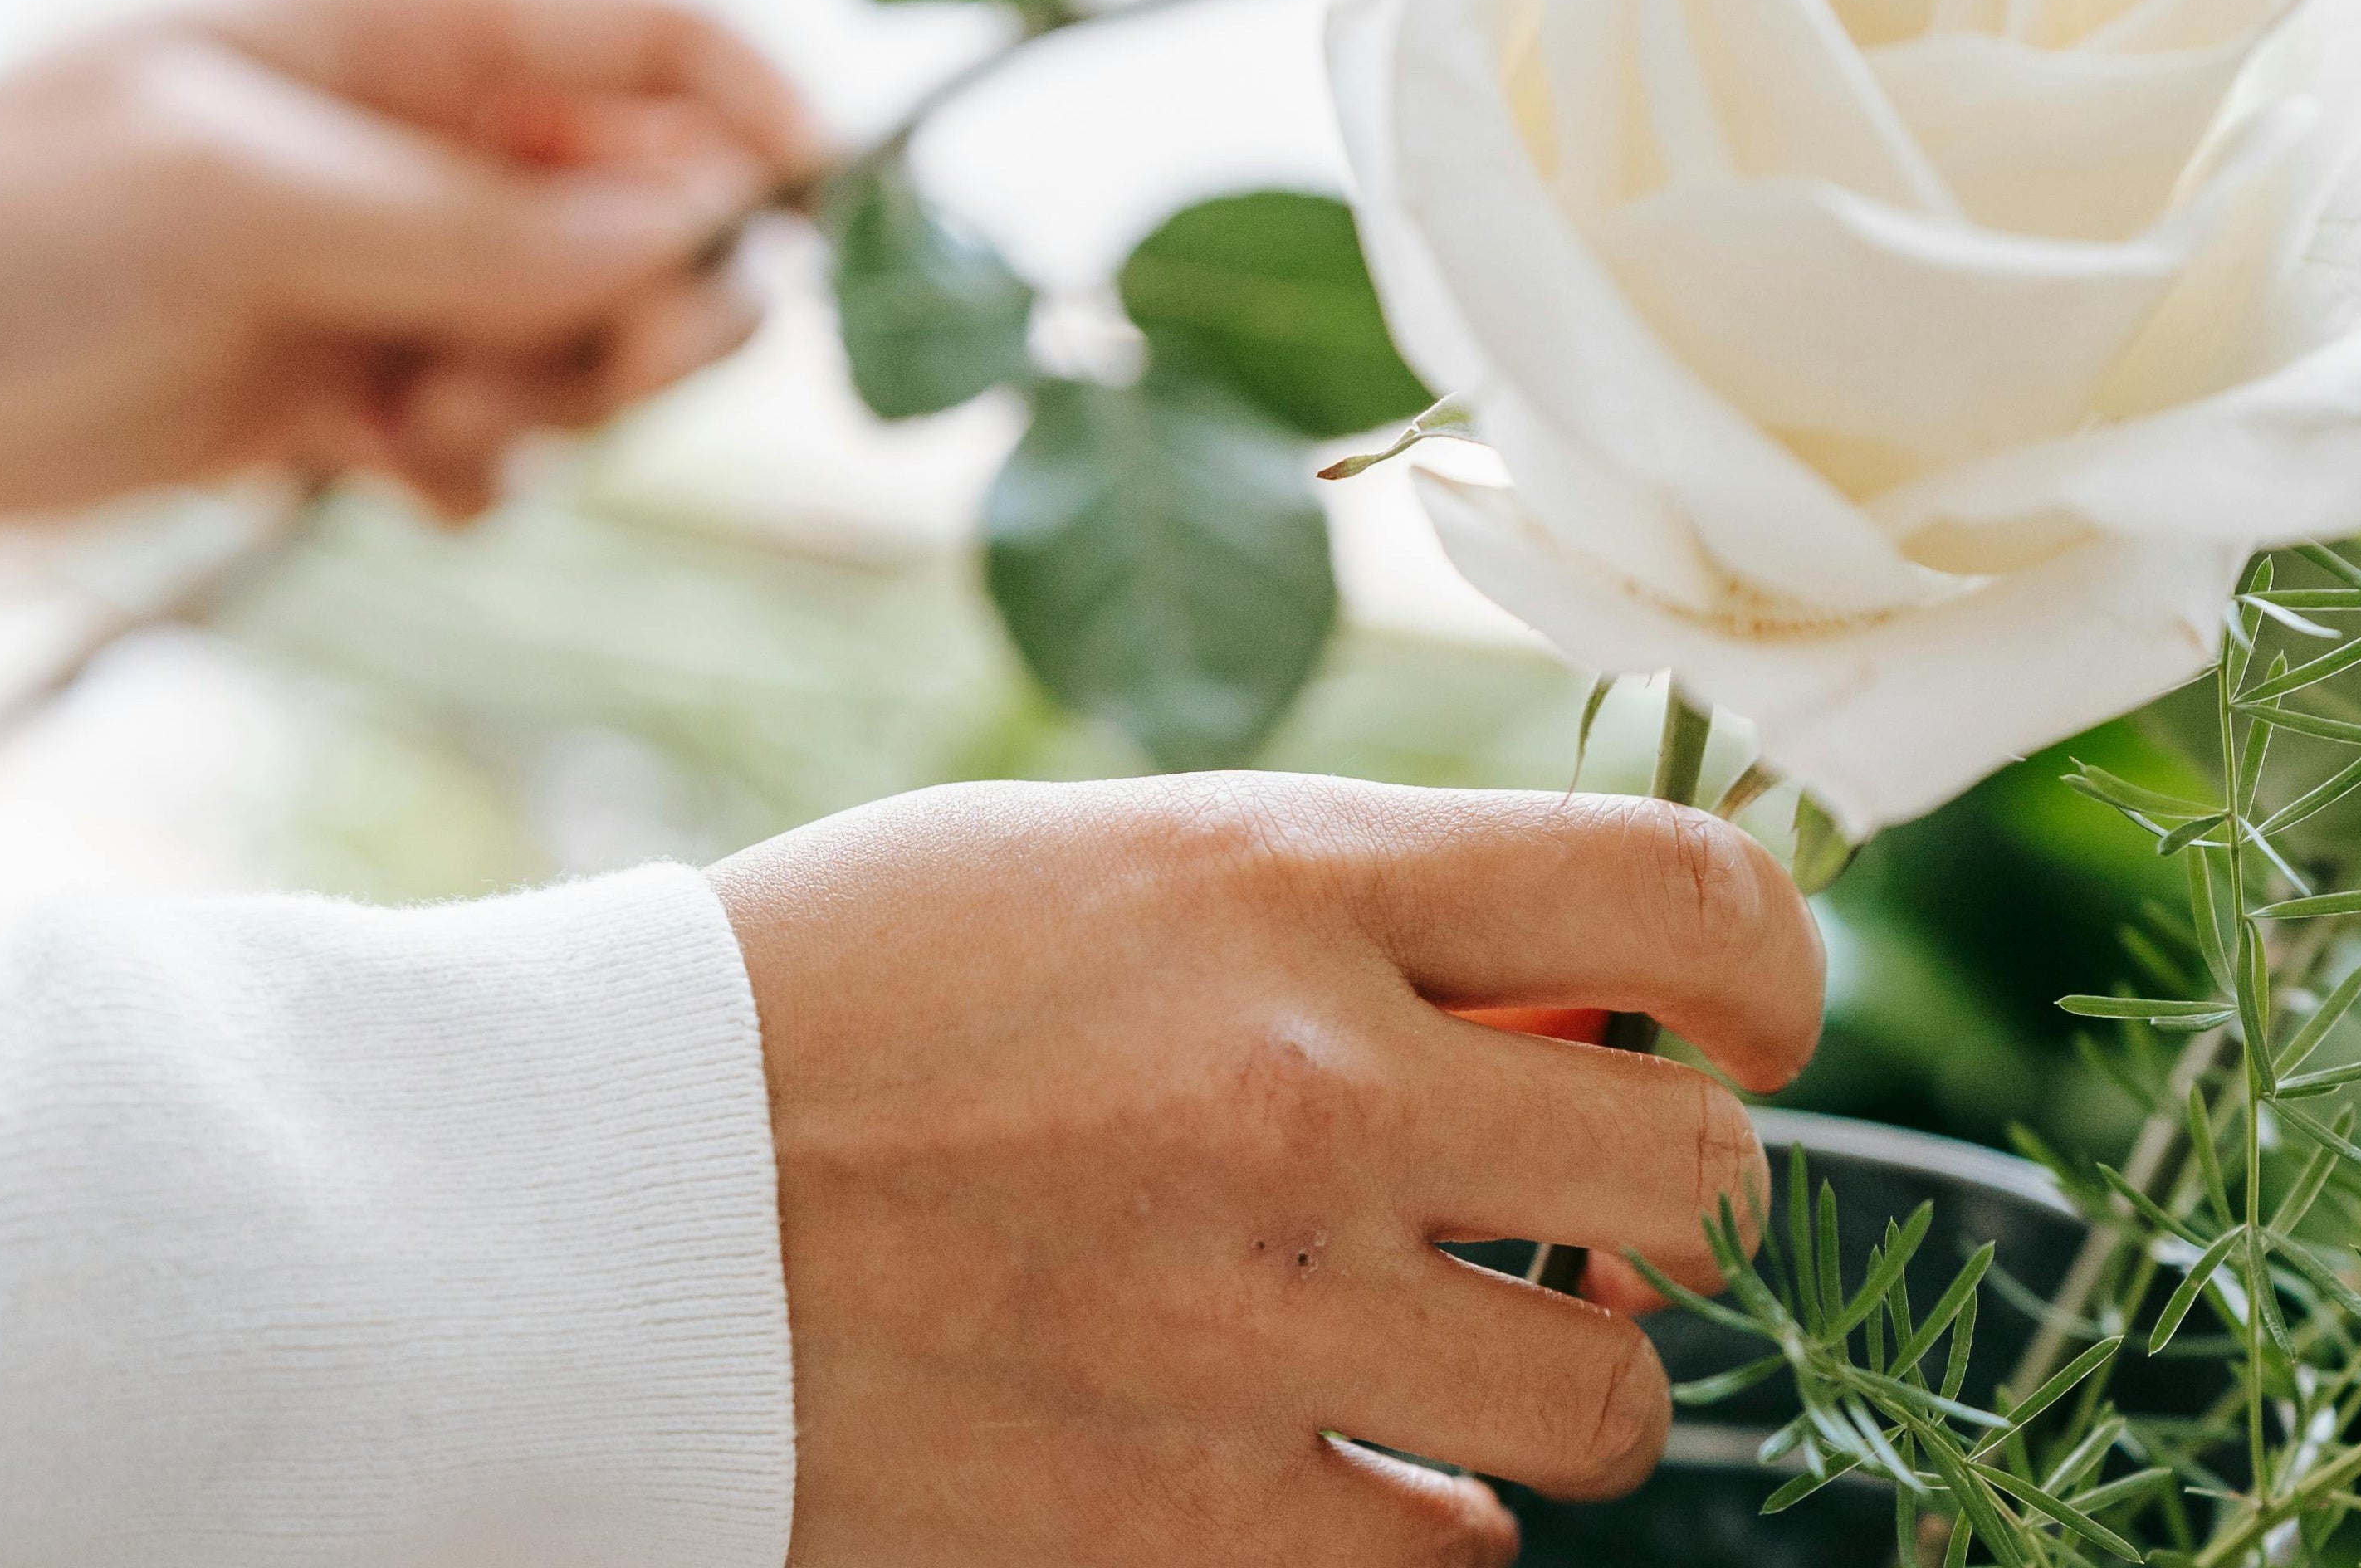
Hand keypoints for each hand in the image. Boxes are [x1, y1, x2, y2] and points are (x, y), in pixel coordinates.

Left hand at [0, 0, 821, 517]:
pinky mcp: (346, 379)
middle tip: (607, 374)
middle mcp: (417, 137)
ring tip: (421, 419)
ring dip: (550, 393)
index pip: (655, 33)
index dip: (762, 114)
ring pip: (589, 328)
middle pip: (653, 202)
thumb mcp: (242, 203)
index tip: (820, 230)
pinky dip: (475, 463)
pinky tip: (380, 472)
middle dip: (652, 300)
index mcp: (394, 28)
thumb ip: (481, 224)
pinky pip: (500, 424)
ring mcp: (387, 262)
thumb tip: (701, 233)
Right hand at [711, 773, 1822, 1566]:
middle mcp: (1313, 1089)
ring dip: (1568, 1380)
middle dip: (1681, 1195)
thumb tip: (1577, 999)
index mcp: (1293, 882)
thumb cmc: (854, 991)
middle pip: (1694, 1171)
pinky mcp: (1183, 1521)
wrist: (585, 1207)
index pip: (1682, 892)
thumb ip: (1359, 911)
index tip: (1748, 1023)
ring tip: (1459, 1343)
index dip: (1775, 966)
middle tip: (1598, 1204)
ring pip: (1606, 1401)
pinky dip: (1421, 1516)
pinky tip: (1330, 1456)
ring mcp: (1256, 1321)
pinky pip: (1443, 1553)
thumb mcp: (1118, 860)